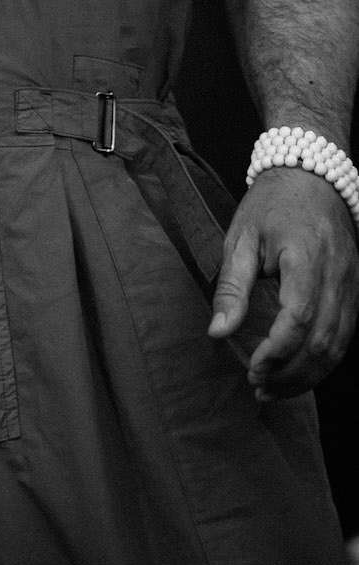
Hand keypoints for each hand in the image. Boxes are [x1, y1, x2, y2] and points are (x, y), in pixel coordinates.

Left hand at [208, 165, 358, 398]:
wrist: (312, 176)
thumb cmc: (271, 204)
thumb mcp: (241, 237)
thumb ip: (232, 287)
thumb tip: (218, 332)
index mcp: (306, 257)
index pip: (299, 318)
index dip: (277, 352)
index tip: (252, 368)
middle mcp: (337, 276)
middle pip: (322, 342)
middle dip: (290, 373)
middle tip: (258, 386)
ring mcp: (351, 286)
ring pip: (338, 347)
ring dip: (307, 376)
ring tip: (274, 388)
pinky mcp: (355, 293)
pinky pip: (345, 337)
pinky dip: (323, 362)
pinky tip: (299, 373)